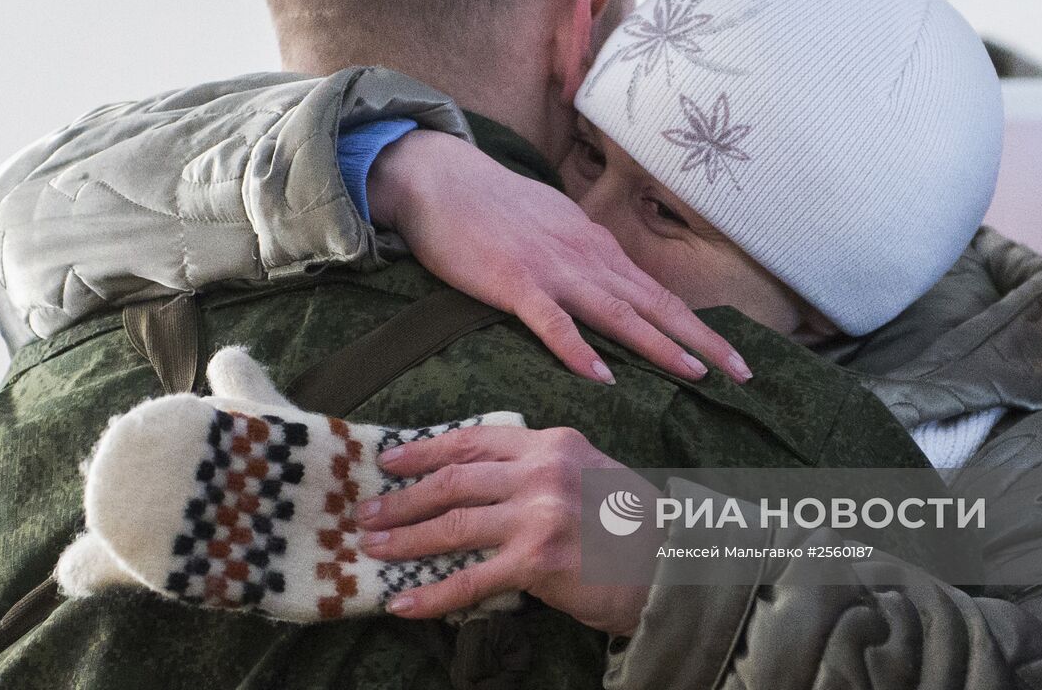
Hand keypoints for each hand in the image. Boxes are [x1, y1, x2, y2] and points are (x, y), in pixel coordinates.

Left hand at [355, 425, 656, 635]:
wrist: (675, 565)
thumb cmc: (632, 525)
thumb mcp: (588, 473)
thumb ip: (540, 469)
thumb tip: (478, 481)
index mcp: (553, 443)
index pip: (474, 439)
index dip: (425, 450)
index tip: (390, 460)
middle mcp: (543, 471)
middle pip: (454, 479)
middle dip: (403, 497)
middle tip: (367, 512)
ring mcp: (540, 514)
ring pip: (453, 524)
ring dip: (406, 538)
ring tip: (374, 548)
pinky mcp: (538, 562)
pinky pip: (470, 580)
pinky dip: (432, 595)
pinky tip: (404, 603)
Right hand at [368, 130, 751, 383]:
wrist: (441, 177)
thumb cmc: (494, 206)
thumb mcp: (554, 227)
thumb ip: (583, 256)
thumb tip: (610, 281)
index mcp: (597, 248)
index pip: (659, 294)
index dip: (699, 328)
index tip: (734, 357)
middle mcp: (587, 258)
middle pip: (654, 306)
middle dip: (701, 341)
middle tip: (742, 373)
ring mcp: (553, 270)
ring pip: (617, 314)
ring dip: (658, 345)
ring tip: (694, 374)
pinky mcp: (514, 282)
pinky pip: (552, 322)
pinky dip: (577, 350)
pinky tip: (601, 376)